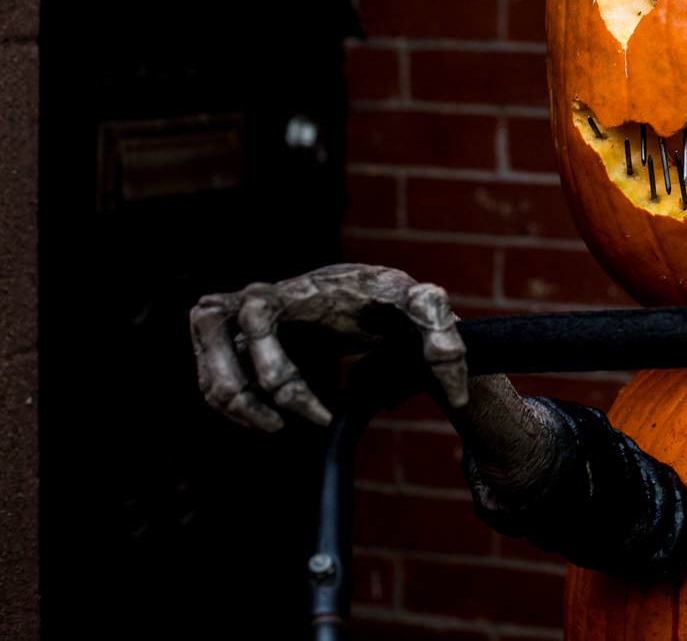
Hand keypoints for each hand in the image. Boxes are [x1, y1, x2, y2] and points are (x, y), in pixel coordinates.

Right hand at [190, 263, 468, 430]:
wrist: (375, 302)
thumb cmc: (395, 302)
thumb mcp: (425, 308)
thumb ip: (442, 334)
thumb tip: (449, 381)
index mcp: (302, 288)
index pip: (257, 313)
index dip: (279, 373)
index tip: (324, 418)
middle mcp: (264, 296)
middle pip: (212, 327)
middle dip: (239, 387)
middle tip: (279, 426)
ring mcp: (247, 318)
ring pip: (207, 352)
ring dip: (227, 397)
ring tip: (272, 427)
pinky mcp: (244, 340)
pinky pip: (213, 368)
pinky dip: (228, 399)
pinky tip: (269, 419)